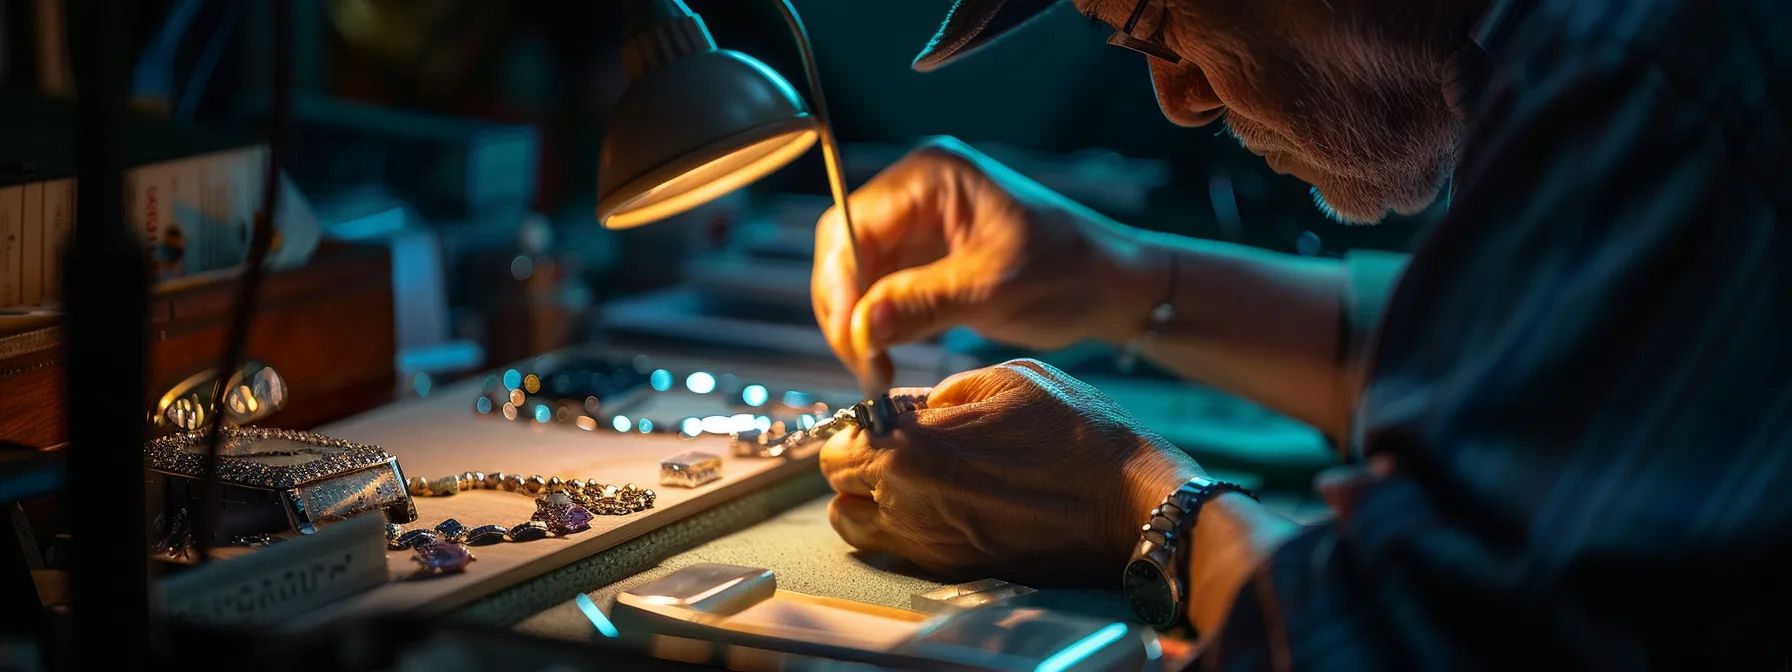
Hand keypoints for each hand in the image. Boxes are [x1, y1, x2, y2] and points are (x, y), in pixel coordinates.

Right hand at [812, 137, 1165, 390]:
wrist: (1114, 286)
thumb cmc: (1069, 271)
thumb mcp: (994, 289)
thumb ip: (921, 303)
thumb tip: (860, 326)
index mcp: (931, 176)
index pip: (850, 224)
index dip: (838, 284)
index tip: (851, 337)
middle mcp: (917, 191)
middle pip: (845, 248)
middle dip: (845, 307)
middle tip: (861, 363)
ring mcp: (921, 223)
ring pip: (857, 273)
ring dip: (858, 321)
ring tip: (874, 369)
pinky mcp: (927, 256)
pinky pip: (881, 287)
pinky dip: (877, 323)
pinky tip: (886, 356)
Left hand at [820, 359, 1200, 584]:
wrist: (1129, 503)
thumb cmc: (1077, 434)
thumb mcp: (1007, 378)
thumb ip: (942, 391)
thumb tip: (912, 405)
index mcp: (910, 446)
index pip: (837, 442)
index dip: (859, 425)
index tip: (884, 418)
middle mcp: (906, 501)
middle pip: (838, 484)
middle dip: (859, 462)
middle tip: (898, 446)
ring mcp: (927, 543)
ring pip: (854, 525)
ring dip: (869, 500)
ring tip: (911, 479)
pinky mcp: (951, 571)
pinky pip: (895, 550)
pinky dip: (901, 529)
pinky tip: (941, 505)